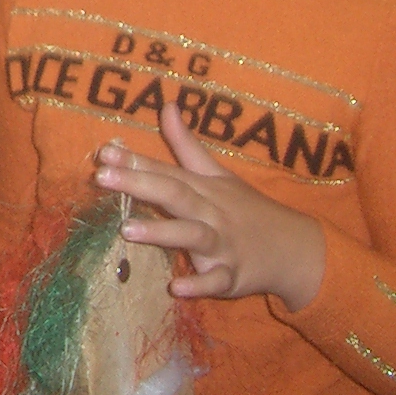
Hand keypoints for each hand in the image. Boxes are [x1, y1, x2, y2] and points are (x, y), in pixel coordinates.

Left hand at [95, 103, 326, 309]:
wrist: (294, 249)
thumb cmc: (246, 209)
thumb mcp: (217, 174)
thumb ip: (186, 145)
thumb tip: (167, 105)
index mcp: (203, 187)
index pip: (165, 171)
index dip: (135, 161)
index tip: (103, 152)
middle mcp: (210, 212)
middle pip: (174, 194)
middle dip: (139, 184)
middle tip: (101, 176)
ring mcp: (222, 245)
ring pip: (192, 235)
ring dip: (162, 233)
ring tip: (126, 229)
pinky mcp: (231, 276)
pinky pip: (215, 281)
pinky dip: (198, 285)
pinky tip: (176, 289)